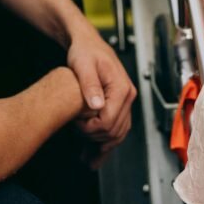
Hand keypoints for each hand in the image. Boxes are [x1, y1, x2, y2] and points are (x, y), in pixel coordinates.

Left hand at [67, 28, 136, 167]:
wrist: (87, 43)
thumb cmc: (84, 51)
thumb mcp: (83, 65)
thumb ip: (90, 85)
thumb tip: (97, 105)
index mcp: (121, 87)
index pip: (110, 120)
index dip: (92, 129)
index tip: (76, 127)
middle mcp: (127, 95)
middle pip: (116, 130)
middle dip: (96, 140)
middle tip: (78, 140)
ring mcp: (124, 100)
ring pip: (118, 132)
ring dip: (103, 148)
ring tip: (89, 160)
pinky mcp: (119, 103)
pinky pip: (116, 127)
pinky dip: (106, 142)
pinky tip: (96, 153)